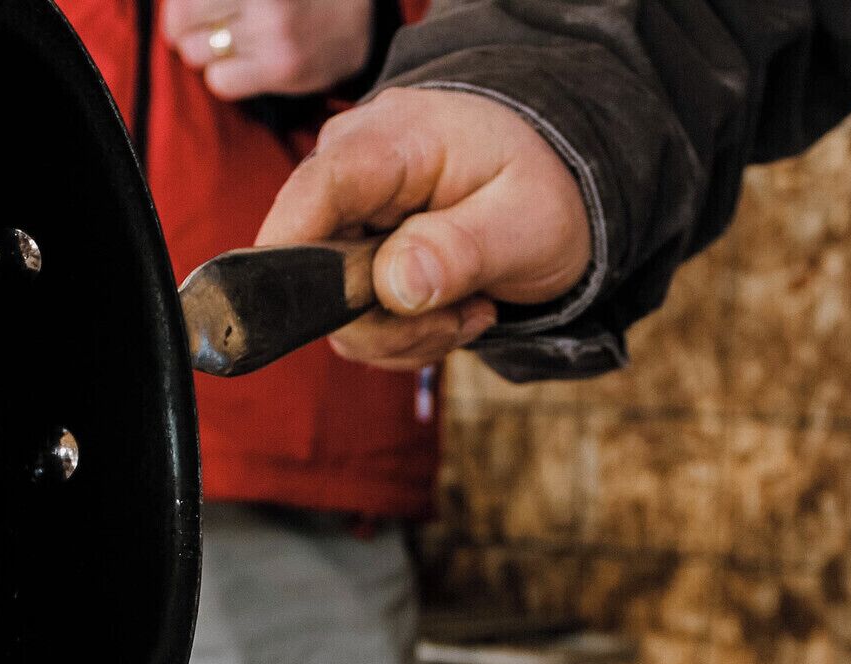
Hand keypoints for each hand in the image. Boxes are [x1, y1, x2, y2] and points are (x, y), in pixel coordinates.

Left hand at [163, 0, 373, 99]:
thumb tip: (173, 15)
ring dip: (205, 50)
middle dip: (187, 26)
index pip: (185, 3)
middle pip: (183, 22)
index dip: (178, 8)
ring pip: (196, 53)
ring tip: (229, 42)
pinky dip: (222, 75)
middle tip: (208, 26)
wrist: (365, 10)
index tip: (191, 13)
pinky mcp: (283, 69)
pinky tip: (242, 64)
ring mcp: (272, 33)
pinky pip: (221, 81)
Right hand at [257, 87, 589, 369]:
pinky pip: (353, 325)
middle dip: (390, 320)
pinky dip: (404, 335)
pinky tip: (449, 308)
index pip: (315, 195)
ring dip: (405, 335)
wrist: (547, 186)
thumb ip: (460, 250)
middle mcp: (348, 171)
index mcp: (390, 140)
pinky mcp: (346, 258)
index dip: (303, 263)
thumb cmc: (541, 188)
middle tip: (462, 314)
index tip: (343, 315)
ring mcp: (344, 218)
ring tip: (466, 307)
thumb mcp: (527, 221)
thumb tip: (392, 285)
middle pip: (317, 272)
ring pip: (337, 315)